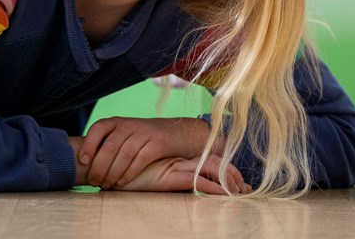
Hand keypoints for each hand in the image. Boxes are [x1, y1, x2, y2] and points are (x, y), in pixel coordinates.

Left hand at [79, 116, 214, 187]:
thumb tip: (87, 164)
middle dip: (99, 165)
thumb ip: (111, 144)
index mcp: (119, 121)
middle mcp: (130, 124)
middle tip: (93, 181)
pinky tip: (122, 182)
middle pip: (110, 144)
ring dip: (112, 172)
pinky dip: (129, 172)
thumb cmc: (147, 140)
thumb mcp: (127, 136)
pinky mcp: (159, 143)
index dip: (89, 144)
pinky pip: (140, 158)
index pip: (98, 128)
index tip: (83, 161)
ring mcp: (145, 132)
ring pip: (124, 153)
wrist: (180, 133)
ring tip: (106, 185)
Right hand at [111, 154, 249, 194]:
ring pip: (211, 169)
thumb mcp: (147, 176)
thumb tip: (169, 182)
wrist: (106, 167)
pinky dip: (214, 188)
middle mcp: (178, 160)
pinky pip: (198, 182)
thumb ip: (160, 175)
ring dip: (229, 181)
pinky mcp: (170, 177)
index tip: (239, 182)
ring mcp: (175, 167)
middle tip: (247, 187)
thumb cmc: (124, 174)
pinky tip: (226, 194)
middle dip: (233, 174)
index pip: (207, 159)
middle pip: (214, 161)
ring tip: (242, 192)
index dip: (224, 168)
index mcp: (176, 159)